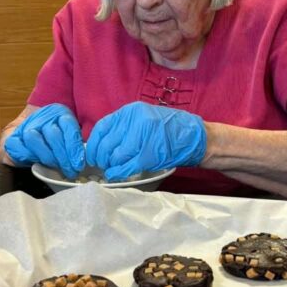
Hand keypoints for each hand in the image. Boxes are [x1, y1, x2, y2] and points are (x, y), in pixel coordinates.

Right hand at [4, 104, 84, 179]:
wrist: (24, 139)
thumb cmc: (52, 142)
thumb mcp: (68, 139)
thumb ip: (76, 145)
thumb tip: (85, 160)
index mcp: (59, 113)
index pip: (69, 127)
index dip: (75, 148)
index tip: (80, 164)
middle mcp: (43, 116)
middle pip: (54, 135)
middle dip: (64, 157)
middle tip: (71, 171)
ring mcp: (25, 126)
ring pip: (35, 138)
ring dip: (48, 156)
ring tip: (55, 167)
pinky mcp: (12, 138)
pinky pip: (21, 147)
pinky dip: (31, 157)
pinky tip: (39, 164)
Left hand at [85, 102, 206, 180]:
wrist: (194, 138)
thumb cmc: (169, 129)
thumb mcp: (144, 118)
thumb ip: (124, 126)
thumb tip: (103, 142)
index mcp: (131, 111)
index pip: (102, 127)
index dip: (93, 143)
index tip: (92, 153)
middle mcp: (135, 122)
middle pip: (106, 144)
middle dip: (100, 157)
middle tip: (101, 163)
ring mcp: (142, 139)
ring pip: (114, 156)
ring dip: (109, 165)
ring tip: (111, 168)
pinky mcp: (149, 155)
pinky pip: (125, 166)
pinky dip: (117, 172)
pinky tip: (114, 174)